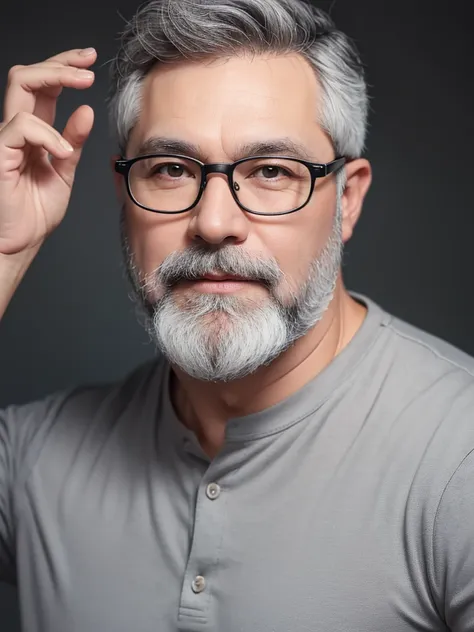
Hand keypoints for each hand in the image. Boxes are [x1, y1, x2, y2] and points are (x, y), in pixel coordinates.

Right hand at [0, 48, 95, 254]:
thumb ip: (73, 143)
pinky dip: (48, 133)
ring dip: (57, 81)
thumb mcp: (65, 172)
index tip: (89, 61)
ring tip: (85, 90)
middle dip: (60, 63)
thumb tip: (86, 111)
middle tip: (88, 65)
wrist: (21, 240)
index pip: (45, 87)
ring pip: (21, 85)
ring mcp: (6, 138)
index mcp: (34, 132)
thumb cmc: (36, 212)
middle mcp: (17, 129)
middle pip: (28, 75)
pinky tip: (62, 151)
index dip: (64, 68)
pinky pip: (21, 126)